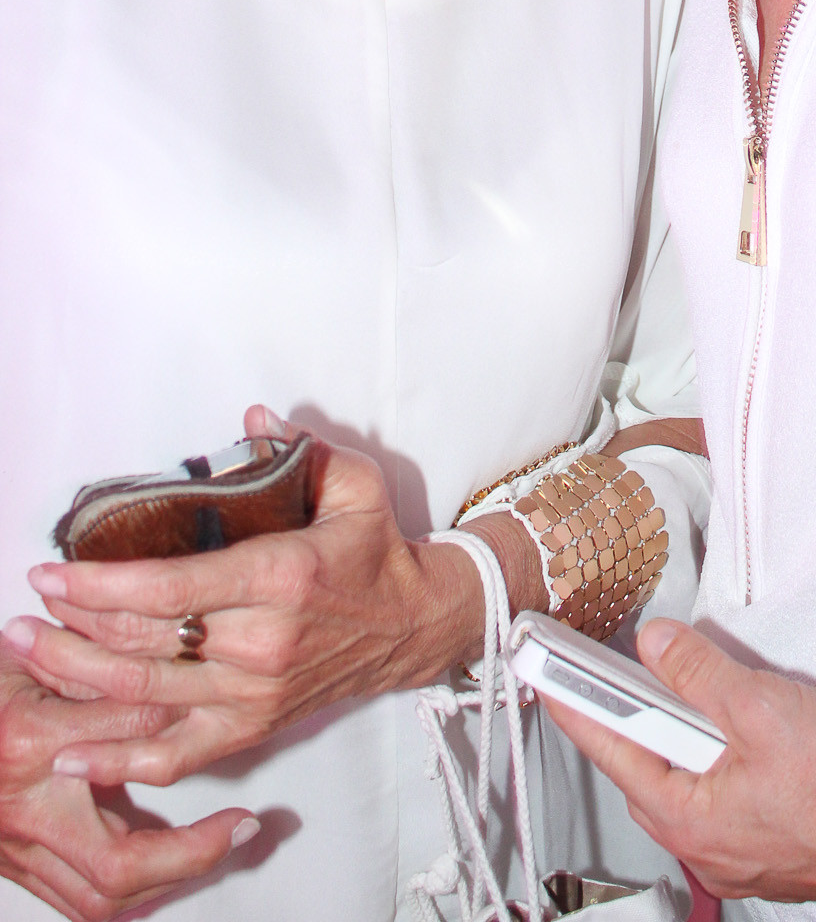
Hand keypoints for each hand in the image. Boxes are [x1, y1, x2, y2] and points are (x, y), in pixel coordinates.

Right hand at [0, 643, 257, 919]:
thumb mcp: (28, 660)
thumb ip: (93, 670)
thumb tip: (172, 681)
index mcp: (27, 743)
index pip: (124, 737)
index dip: (178, 727)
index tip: (224, 718)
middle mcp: (21, 809)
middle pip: (115, 865)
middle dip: (189, 856)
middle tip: (242, 829)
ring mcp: (16, 848)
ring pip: (99, 899)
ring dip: (167, 881)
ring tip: (220, 848)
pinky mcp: (15, 867)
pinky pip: (78, 901)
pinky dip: (131, 890)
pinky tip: (169, 866)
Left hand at [5, 409, 482, 788]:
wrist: (414, 625)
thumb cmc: (375, 551)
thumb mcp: (353, 483)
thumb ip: (299, 448)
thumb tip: (252, 418)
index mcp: (281, 576)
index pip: (173, 588)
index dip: (103, 584)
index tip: (51, 570)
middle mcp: (262, 643)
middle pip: (145, 643)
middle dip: (71, 626)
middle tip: (23, 608)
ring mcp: (255, 693)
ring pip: (148, 694)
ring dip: (78, 676)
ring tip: (27, 653)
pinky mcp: (253, 727)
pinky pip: (177, 753)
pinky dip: (121, 759)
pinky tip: (72, 752)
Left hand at [541, 619, 815, 900]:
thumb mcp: (760, 707)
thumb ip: (699, 672)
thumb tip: (657, 646)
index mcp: (689, 819)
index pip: (611, 750)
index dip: (577, 704)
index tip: (547, 674)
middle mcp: (705, 848)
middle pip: (650, 768)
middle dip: (641, 717)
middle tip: (625, 666)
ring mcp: (740, 854)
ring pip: (691, 782)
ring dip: (689, 736)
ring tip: (702, 692)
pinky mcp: (773, 849)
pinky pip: (727, 798)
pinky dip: (724, 760)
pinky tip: (747, 731)